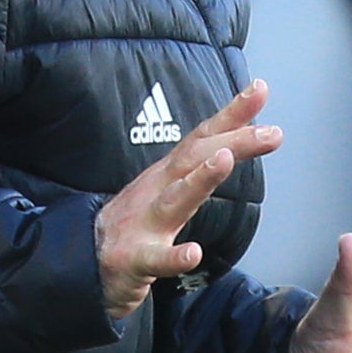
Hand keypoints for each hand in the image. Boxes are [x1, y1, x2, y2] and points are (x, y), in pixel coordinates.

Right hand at [93, 81, 280, 320]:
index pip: (202, 137)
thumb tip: (231, 147)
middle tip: (270, 131)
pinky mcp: (132, 259)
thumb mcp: (167, 191)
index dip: (231, 114)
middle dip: (232, 141)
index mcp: (166, 175)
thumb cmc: (133, 225)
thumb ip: (198, 171)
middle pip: (195, 159)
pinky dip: (174, 257)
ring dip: (199, 179)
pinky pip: (155, 259)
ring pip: (175, 199)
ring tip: (222, 160)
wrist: (81, 263)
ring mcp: (142, 224)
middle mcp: (156, 191)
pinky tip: (193, 254)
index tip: (260, 89)